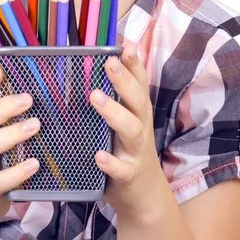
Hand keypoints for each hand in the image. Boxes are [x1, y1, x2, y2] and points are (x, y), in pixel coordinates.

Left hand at [89, 44, 165, 217]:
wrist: (144, 196)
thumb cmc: (127, 150)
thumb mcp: (126, 121)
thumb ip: (116, 98)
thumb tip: (96, 64)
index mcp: (138, 112)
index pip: (139, 82)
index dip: (134, 63)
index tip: (127, 43)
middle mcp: (141, 127)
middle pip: (138, 100)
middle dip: (125, 80)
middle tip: (109, 62)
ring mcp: (136, 152)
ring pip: (131, 129)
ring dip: (114, 112)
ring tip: (95, 97)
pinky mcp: (128, 176)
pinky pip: (121, 169)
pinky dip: (111, 162)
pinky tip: (98, 155)